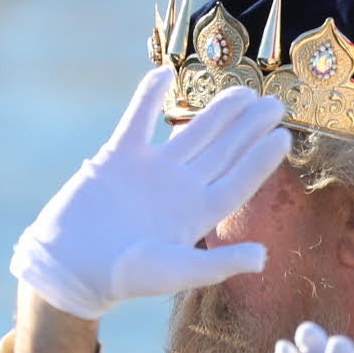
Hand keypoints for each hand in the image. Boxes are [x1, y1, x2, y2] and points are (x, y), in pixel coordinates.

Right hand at [8, 71, 286, 319]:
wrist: (70, 267)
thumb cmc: (123, 278)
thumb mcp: (175, 272)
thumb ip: (218, 264)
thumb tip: (263, 257)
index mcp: (197, 215)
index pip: (238, 182)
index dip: (261, 160)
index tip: (283, 137)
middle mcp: (179, 188)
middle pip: (222, 152)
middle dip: (248, 128)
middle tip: (275, 104)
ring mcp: (150, 171)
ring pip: (190, 133)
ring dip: (216, 112)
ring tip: (243, 90)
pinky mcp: (117, 158)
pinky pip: (136, 121)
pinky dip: (147, 98)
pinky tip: (164, 74)